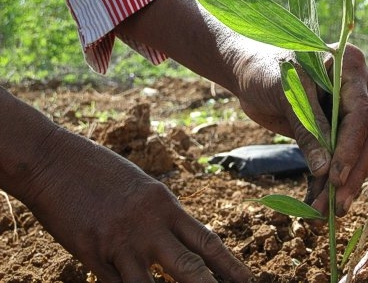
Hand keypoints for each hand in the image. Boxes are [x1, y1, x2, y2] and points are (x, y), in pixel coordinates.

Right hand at [24, 127, 253, 282]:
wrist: (53, 161)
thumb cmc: (99, 169)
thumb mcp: (142, 187)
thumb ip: (161, 215)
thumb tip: (176, 239)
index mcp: (165, 204)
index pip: (207, 242)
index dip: (231, 266)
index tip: (249, 281)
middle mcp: (148, 226)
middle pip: (190, 268)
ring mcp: (119, 244)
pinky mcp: (91, 257)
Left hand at [114, 0, 367, 215]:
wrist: (250, 73)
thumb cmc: (266, 71)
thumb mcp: (286, 95)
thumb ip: (306, 129)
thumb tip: (324, 171)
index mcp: (351, 68)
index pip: (361, 115)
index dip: (350, 149)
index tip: (335, 178)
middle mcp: (358, 90)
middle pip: (367, 138)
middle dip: (351, 174)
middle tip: (336, 206)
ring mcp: (349, 111)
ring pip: (357, 153)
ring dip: (341, 185)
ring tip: (322, 212)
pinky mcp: (336, 130)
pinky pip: (339, 158)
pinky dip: (328, 182)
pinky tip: (317, 202)